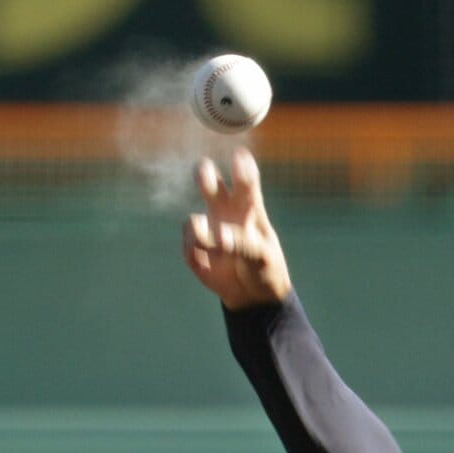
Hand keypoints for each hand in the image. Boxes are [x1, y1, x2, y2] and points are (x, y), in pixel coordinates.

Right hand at [182, 147, 291, 310]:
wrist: (253, 296)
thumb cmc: (264, 268)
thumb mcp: (263, 256)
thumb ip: (243, 243)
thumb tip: (218, 237)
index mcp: (248, 207)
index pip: (245, 183)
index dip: (242, 170)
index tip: (241, 157)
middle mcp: (225, 210)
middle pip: (210, 182)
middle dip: (204, 175)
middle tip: (204, 175)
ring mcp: (207, 226)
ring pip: (194, 220)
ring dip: (202, 234)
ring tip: (222, 248)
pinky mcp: (194, 247)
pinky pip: (189, 247)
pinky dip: (199, 258)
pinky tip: (212, 266)